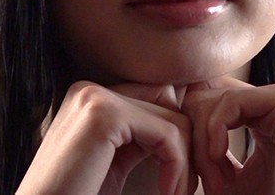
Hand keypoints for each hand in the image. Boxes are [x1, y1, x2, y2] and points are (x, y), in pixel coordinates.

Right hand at [17, 81, 195, 194]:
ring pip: (174, 118)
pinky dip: (178, 166)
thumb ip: (140, 137)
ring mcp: (94, 98)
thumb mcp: (114, 162)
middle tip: (183, 187)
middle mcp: (89, 90)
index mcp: (90, 98)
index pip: (158, 98)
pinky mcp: (104, 115)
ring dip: (185, 162)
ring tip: (176, 193)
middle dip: (185, 145)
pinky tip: (167, 191)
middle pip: (169, 102)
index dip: (175, 138)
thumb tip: (184, 121)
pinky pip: (168, 133)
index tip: (177, 178)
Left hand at [182, 77, 274, 194]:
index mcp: (264, 113)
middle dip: (197, 142)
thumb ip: (205, 149)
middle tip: (207, 184)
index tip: (198, 178)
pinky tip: (218, 157)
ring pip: (215, 99)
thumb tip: (174, 123)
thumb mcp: (226, 175)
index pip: (209, 101)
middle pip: (209, 96)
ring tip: (216, 183)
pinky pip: (229, 102)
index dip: (194, 137)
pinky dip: (213, 131)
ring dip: (204, 146)